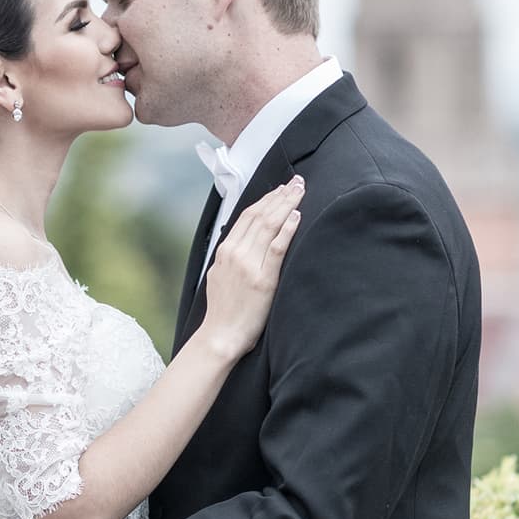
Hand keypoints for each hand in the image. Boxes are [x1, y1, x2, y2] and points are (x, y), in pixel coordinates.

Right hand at [201, 176, 304, 360]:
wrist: (220, 336)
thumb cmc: (223, 311)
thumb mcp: (218, 276)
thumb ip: (230, 257)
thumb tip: (241, 242)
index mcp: (225, 251)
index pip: (247, 216)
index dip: (266, 199)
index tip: (280, 188)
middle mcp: (235, 253)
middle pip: (260, 216)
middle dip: (279, 196)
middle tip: (296, 182)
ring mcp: (248, 265)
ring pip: (269, 226)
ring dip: (286, 205)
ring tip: (300, 192)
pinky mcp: (263, 279)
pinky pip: (277, 248)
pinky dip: (287, 229)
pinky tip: (296, 216)